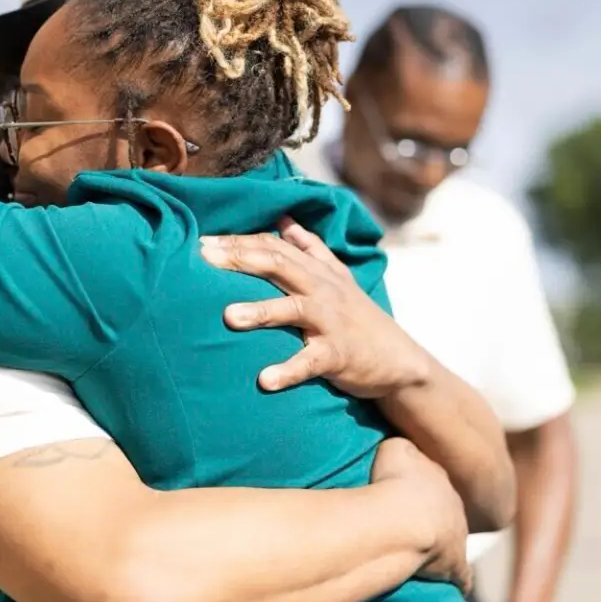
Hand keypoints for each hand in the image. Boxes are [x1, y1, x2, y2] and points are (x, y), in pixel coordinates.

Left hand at [199, 217, 427, 396]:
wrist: (398, 359)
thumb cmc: (357, 317)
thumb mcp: (337, 276)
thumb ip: (310, 248)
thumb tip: (284, 220)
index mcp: (316, 271)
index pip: (273, 246)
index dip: (239, 241)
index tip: (202, 242)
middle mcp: (322, 289)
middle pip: (277, 265)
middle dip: (240, 259)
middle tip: (203, 258)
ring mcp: (331, 321)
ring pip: (293, 310)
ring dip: (260, 312)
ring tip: (227, 316)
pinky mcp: (338, 354)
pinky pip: (310, 362)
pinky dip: (288, 371)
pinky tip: (264, 380)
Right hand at [370, 438, 471, 593]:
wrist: (401, 518)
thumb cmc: (393, 481)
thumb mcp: (395, 448)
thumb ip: (402, 448)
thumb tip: (400, 450)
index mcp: (440, 479)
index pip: (434, 483)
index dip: (419, 490)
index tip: (406, 495)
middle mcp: (455, 508)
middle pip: (446, 513)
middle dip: (432, 518)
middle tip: (409, 525)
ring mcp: (457, 538)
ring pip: (454, 542)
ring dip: (441, 548)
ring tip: (422, 554)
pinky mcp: (455, 566)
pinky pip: (461, 576)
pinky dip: (456, 579)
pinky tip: (449, 586)